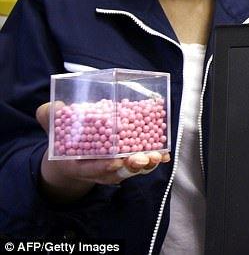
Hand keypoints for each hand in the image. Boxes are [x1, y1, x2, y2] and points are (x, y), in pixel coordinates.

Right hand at [36, 102, 169, 202]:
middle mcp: (97, 169)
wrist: (73, 151)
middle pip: (116, 172)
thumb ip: (50, 116)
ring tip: (158, 156)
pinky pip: (142, 163)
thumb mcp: (53, 126)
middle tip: (142, 159)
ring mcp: (114, 167)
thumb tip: (55, 107)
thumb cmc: (64, 137)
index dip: (102, 167)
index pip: (89, 169)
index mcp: (76, 164)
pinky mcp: (127, 160)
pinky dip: (153, 159)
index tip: (115, 162)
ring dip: (146, 164)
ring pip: (132, 169)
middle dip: (130, 167)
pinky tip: (165, 154)